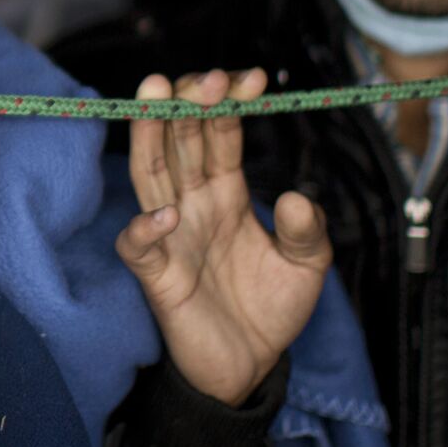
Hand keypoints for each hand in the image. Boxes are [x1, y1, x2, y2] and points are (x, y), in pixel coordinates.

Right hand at [119, 69, 331, 405]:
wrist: (250, 368)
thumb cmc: (271, 310)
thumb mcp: (308, 265)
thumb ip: (307, 229)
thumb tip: (295, 196)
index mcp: (226, 194)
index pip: (219, 135)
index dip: (230, 105)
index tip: (253, 79)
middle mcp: (193, 205)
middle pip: (179, 142)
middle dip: (188, 104)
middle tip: (206, 77)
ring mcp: (172, 237)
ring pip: (150, 175)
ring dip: (150, 135)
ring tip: (158, 97)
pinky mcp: (158, 277)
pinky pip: (139, 247)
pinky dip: (145, 228)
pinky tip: (166, 213)